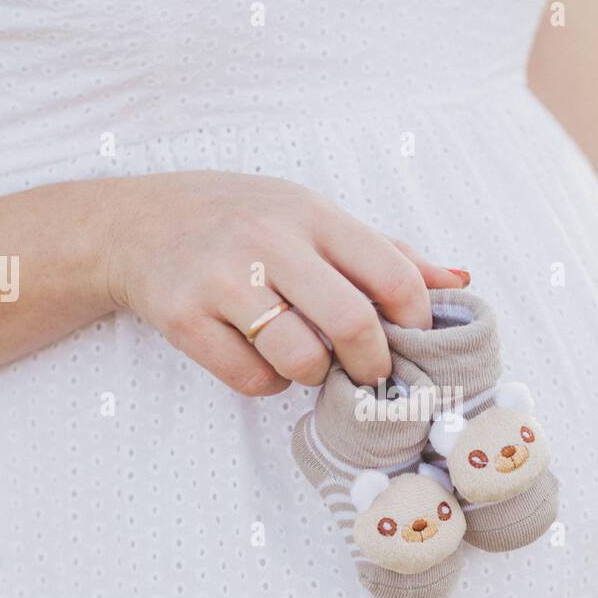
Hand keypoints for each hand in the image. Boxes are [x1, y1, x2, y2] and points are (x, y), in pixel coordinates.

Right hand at [104, 171, 467, 395]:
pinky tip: (262, 360)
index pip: (393, 275)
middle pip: (352, 322)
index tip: (410, 340)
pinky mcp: (183, 317)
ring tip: (308, 360)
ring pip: (301, 359)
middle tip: (369, 373)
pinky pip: (250, 378)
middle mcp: (268, 240)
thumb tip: (460, 281)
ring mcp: (222, 279)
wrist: (137, 224)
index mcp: (313, 214)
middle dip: (372, 362)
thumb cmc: (244, 222)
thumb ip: (387, 253)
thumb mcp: (314, 218)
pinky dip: (267, 383)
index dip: (416, 323)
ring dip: (315, 375)